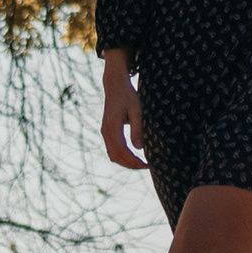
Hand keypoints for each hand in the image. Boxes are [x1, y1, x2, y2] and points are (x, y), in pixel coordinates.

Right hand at [100, 53, 147, 169]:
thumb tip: (139, 148)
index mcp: (112, 126)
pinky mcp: (107, 132)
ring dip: (126, 162)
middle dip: (130, 164)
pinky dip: (122, 157)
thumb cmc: (128, 96)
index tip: (146, 164)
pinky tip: (134, 157)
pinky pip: (112, 150)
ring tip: (141, 164)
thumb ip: (137, 128)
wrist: (115, 85)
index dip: (133, 161)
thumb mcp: (136, 110)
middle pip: (116, 156)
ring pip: (113, 155)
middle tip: (146, 166)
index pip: (122, 150)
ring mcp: (105, 132)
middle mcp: (106, 131)